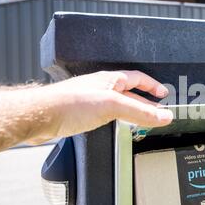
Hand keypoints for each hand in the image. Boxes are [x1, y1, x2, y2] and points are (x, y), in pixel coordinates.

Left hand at [28, 70, 172, 143]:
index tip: (163, 93)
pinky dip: (118, 120)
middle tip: (157, 110)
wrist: (40, 116)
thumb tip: (164, 116)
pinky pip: (107, 114)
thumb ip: (140, 112)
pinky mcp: (82, 113)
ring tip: (142, 121)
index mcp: (110, 80)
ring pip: (118, 104)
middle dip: (144, 101)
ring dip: (131, 111)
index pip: (137, 78)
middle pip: (129, 92)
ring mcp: (91, 100)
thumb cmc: (70, 103)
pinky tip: (117, 126)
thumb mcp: (113, 106)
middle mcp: (101, 88)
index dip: (152, 85)